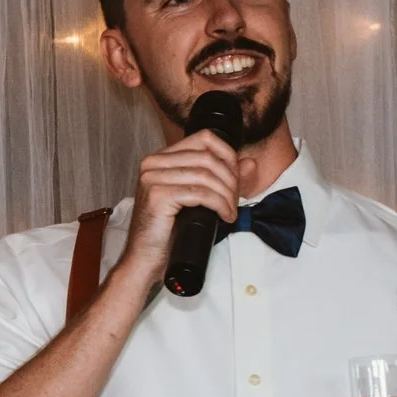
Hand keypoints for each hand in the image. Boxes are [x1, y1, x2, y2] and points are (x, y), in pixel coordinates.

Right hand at [117, 129, 239, 282]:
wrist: (146, 257)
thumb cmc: (169, 230)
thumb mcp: (198, 199)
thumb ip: (222, 178)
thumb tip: (249, 162)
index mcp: (160, 159)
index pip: (204, 138)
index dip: (228, 156)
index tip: (235, 180)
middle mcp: (152, 163)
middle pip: (208, 157)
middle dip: (230, 180)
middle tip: (235, 202)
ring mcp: (152, 178)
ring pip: (206, 175)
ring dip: (227, 195)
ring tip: (230, 212)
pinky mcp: (157, 195)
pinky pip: (201, 193)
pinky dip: (219, 204)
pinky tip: (224, 216)